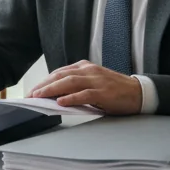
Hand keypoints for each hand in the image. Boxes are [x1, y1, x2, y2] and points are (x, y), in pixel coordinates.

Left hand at [28, 60, 143, 114]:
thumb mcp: (92, 82)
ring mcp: (97, 80)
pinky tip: (60, 102)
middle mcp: (89, 71)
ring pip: (69, 82)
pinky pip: (84, 94)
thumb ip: (76, 85)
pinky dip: (71, 98)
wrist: (138, 92)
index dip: (44, 81)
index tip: (33, 90)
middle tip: (30, 95)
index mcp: (85, 67)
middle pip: (61, 75)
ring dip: (52, 90)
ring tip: (39, 96)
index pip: (59, 72)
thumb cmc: (113, 90)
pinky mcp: (104, 92)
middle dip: (43, 85)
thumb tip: (55, 95)